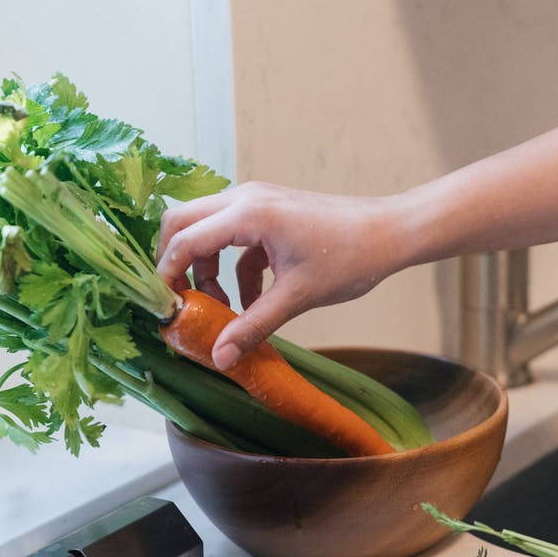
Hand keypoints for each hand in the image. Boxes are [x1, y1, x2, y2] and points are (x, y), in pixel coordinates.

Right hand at [156, 181, 407, 368]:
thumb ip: (253, 325)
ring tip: (221, 310)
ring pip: (208, 231)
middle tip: (181, 304)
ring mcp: (258, 203)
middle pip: (183, 224)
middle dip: (175, 265)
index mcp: (248, 213)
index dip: (166, 276)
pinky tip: (251, 303)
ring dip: (205, 270)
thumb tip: (219, 358)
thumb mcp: (297, 296)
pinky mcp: (271, 215)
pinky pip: (235, 240)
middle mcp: (245, 199)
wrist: (392, 233)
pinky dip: (234, 269)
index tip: (166, 311)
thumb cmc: (351, 258)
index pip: (184, 240)